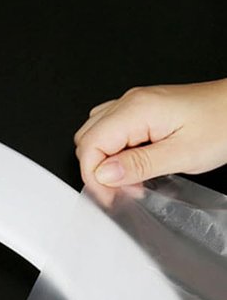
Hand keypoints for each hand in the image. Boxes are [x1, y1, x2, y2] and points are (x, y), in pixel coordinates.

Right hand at [74, 79, 226, 202]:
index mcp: (136, 110)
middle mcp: (130, 103)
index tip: (111, 197)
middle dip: (96, 171)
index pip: (90, 146)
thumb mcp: (181, 153)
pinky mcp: (141, 111)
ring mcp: (134, 104)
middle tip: (120, 191)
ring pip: (94, 135)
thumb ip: (138, 164)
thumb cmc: (222, 124)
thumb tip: (103, 174)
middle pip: (86, 140)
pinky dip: (113, 151)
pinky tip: (132, 164)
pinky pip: (110, 130)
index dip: (94, 177)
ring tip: (128, 179)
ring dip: (104, 161)